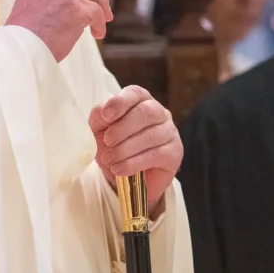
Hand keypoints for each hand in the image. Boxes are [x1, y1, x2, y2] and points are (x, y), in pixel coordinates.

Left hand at [88, 86, 182, 218]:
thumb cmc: (115, 147)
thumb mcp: (100, 131)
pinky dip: (133, 163)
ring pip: (151, 135)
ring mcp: (170, 131)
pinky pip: (155, 155)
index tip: (106, 115)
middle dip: (122, 128)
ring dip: (125, 149)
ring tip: (109, 160)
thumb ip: (99, 117)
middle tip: (107, 141)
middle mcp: (159, 113)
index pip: (135, 93)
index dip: (120, 102)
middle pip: (145, 112)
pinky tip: (119, 169)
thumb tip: (102, 111)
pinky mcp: (174, 152)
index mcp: (141, 101)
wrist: (128, 179)